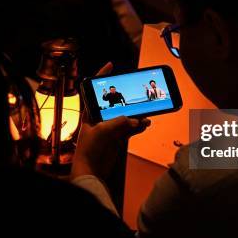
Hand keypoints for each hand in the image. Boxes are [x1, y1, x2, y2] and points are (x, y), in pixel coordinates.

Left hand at [72, 62, 150, 179]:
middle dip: (128, 99)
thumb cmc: (89, 149)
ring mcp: (109, 128)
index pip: (95, 89)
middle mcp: (100, 118)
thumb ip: (120, 122)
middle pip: (116, 103)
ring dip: (137, 115)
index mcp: (91, 112)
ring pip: (126, 116)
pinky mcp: (117, 139)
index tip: (111, 66)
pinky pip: (130, 129)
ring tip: (147, 114)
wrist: (90, 171)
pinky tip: (146, 124)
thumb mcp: (103, 131)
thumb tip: (135, 120)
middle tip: (140, 94)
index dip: (101, 76)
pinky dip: (138, 126)